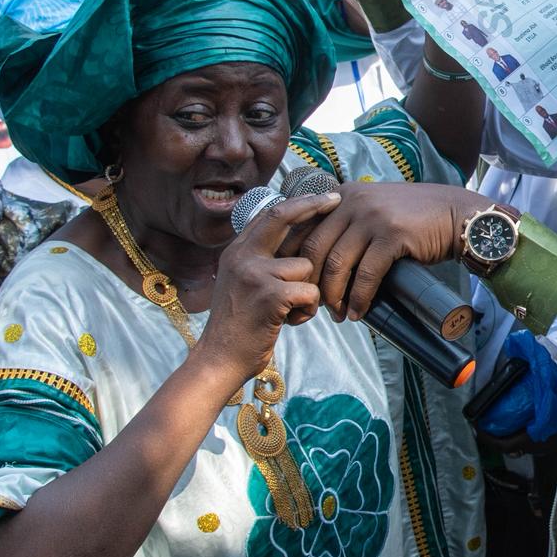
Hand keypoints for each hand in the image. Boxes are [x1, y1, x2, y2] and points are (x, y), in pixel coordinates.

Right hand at [193, 190, 339, 384]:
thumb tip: (298, 244)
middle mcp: (242, 256)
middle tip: (336, 201)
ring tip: (291, 311)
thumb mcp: (241, 285)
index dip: (297, 203)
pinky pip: (309, 291)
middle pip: (283, 217)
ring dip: (308, 292)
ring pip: (306, 266)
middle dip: (313, 206)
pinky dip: (308, 310)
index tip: (321, 196)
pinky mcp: (269, 295)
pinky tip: (290, 322)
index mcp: (236, 252)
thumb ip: (261, 262)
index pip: (269, 214)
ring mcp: (254, 273)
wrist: (219, 359)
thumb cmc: (238, 327)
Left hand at [291, 181, 481, 322]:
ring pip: (338, 264)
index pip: (303, 229)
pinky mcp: (392, 235)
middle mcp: (351, 202)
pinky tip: (358, 312)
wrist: (454, 214)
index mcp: (340, 196)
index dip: (295, 262)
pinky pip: (367, 274)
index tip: (297, 286)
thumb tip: (318, 262)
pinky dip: (360, 298)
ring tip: (338, 314)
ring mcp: (372, 217)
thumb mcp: (372, 208)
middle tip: (315, 306)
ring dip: (334, 296)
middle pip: (314, 249)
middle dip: (312, 283)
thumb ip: (346, 223)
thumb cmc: (413, 218)